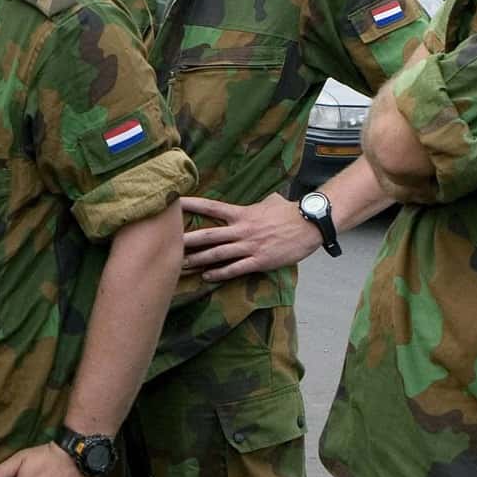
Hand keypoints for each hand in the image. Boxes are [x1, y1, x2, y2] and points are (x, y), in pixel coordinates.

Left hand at [180, 194, 320, 281]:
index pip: (211, 206)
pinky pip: (235, 268)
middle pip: (208, 234)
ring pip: (218, 253)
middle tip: (167, 242)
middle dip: (186, 240)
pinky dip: (220, 273)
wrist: (310, 225)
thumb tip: (260, 200)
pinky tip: (207, 276)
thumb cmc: (290, 212)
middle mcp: (242, 229)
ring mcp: (250, 246)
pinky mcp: (259, 260)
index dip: (192, 204)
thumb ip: (258, 203)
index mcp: (242, 213)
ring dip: (198, 260)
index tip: (174, 202)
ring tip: (181, 265)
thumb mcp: (271, 201)